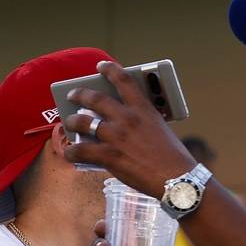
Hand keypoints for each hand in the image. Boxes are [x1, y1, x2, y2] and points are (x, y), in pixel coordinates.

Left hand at [62, 62, 195, 196]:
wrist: (177, 179)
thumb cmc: (171, 157)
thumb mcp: (159, 129)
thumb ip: (140, 121)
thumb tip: (117, 123)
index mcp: (144, 109)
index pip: (124, 80)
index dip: (109, 70)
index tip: (100, 66)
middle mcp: (127, 118)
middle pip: (95, 98)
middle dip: (80, 94)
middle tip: (72, 94)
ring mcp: (116, 136)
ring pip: (82, 122)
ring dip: (71, 121)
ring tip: (68, 122)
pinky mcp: (109, 155)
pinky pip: (80, 150)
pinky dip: (71, 151)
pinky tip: (69, 152)